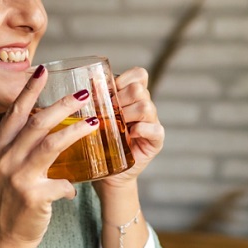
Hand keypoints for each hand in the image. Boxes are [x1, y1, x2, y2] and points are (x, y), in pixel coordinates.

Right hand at [0, 66, 99, 247]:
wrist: (6, 237)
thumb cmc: (12, 199)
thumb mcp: (7, 167)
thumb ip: (21, 146)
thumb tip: (49, 122)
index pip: (15, 112)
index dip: (29, 90)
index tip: (42, 70)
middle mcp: (4, 158)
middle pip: (36, 122)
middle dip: (62, 105)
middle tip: (83, 94)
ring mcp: (17, 177)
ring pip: (50, 144)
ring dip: (75, 131)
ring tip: (95, 122)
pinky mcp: (32, 196)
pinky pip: (61, 183)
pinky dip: (71, 184)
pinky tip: (76, 186)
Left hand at [95, 67, 163, 190]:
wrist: (107, 172)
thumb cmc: (100, 141)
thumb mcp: (96, 117)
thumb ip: (97, 99)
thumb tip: (91, 80)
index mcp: (132, 96)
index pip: (139, 74)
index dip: (124, 79)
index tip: (108, 93)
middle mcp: (145, 107)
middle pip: (139, 89)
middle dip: (119, 99)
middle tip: (107, 113)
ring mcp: (152, 123)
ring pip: (146, 107)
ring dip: (127, 114)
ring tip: (116, 125)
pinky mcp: (155, 142)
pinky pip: (156, 130)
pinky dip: (142, 130)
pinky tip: (130, 135)